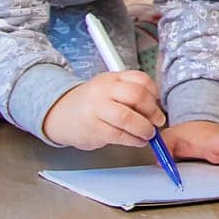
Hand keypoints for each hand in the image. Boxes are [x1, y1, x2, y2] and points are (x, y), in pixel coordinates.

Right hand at [42, 71, 165, 150]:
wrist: (60, 114)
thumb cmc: (90, 104)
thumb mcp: (109, 90)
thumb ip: (130, 94)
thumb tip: (156, 110)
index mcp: (112, 78)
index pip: (141, 79)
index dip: (154, 94)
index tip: (157, 104)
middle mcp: (104, 90)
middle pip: (137, 95)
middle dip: (152, 111)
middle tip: (157, 121)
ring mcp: (97, 108)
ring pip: (128, 117)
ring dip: (144, 128)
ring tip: (148, 134)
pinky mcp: (93, 128)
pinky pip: (119, 135)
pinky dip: (133, 140)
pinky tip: (137, 141)